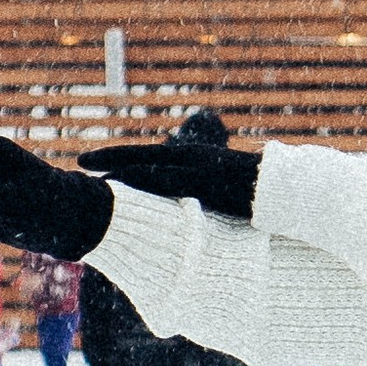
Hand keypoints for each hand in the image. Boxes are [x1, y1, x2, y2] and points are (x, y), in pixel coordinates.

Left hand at [80, 141, 259, 220]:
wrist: (287, 191)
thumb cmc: (259, 195)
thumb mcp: (227, 193)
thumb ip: (204, 196)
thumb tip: (191, 210)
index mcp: (197, 159)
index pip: (153, 157)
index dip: (126, 159)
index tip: (101, 163)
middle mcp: (192, 158)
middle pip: (142, 155)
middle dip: (109, 157)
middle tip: (80, 160)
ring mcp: (195, 169)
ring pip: (147, 165)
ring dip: (116, 168)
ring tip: (89, 173)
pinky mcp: (200, 182)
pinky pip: (162, 180)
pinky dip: (136, 180)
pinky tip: (116, 184)